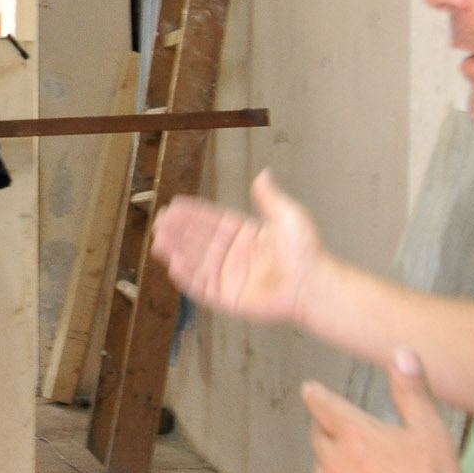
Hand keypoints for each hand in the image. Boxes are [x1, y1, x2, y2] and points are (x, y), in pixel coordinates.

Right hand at [152, 169, 325, 328]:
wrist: (314, 286)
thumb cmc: (308, 254)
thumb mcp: (288, 216)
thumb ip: (269, 197)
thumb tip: (263, 174)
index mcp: (246, 235)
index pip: (212, 222)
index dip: (192, 214)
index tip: (174, 205)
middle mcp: (235, 256)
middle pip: (199, 241)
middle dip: (178, 231)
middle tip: (160, 222)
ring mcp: (230, 277)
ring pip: (196, 262)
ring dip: (177, 251)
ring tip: (159, 241)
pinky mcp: (229, 298)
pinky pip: (202, 287)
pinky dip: (187, 277)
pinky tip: (173, 265)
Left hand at [302, 349, 473, 472]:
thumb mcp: (430, 431)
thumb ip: (413, 391)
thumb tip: (402, 354)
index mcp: (354, 435)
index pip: (324, 405)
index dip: (316, 395)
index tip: (309, 390)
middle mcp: (334, 463)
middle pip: (319, 438)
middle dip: (325, 429)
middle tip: (334, 428)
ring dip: (333, 467)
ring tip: (355, 472)